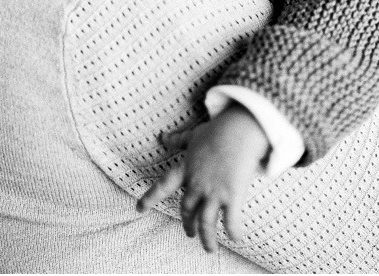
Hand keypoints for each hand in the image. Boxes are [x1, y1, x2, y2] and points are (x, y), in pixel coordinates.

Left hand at [137, 105, 269, 252]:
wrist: (239, 130)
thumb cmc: (218, 131)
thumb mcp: (194, 136)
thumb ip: (179, 140)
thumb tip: (164, 137)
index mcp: (186, 170)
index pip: (163, 186)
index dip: (150, 198)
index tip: (139, 209)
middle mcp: (196, 184)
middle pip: (187, 210)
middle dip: (188, 224)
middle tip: (190, 233)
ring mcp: (214, 191)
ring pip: (206, 222)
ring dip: (206, 238)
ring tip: (208, 248)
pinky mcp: (233, 195)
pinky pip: (231, 220)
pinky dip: (233, 231)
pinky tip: (236, 238)